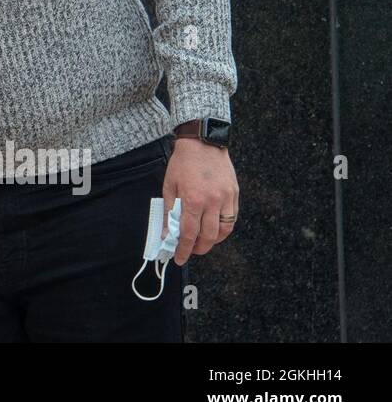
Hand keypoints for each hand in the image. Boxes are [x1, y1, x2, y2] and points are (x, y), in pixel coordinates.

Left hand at [163, 138, 238, 264]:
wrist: (203, 143)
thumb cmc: (183, 163)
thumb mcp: (169, 185)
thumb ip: (168, 211)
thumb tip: (167, 233)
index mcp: (192, 199)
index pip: (189, 233)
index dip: (184, 249)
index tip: (179, 258)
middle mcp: (212, 202)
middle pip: (208, 236)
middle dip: (199, 249)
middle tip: (191, 252)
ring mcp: (226, 198)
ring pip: (223, 231)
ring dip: (213, 241)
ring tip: (202, 243)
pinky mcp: (235, 195)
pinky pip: (232, 219)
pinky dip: (224, 229)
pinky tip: (215, 230)